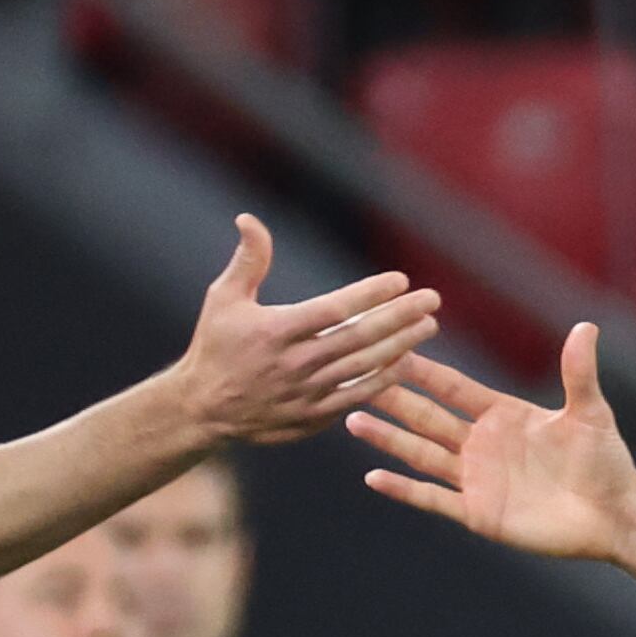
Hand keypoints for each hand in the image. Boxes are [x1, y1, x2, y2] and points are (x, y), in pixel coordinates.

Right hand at [168, 216, 440, 446]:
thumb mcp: (222, 299)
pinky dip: (384, 380)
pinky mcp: (313, 417)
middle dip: (400, 317)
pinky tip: (406, 362)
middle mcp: (295, 364)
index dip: (370, 295)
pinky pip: (357, 397)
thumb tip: (249, 219)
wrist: (203, 410)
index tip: (401, 280)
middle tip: (432, 300)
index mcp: (275, 331)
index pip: (334, 309)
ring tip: (428, 326)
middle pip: (359, 338)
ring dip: (401, 346)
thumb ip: (247, 260)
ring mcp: (306, 394)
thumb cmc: (215, 346)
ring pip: (364, 368)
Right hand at [353, 332, 635, 562]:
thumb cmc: (605, 462)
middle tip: (354, 379)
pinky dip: (403, 489)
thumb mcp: (590, 413)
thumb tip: (586, 326)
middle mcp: (481, 444)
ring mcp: (476, 479)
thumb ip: (578, 372)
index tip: (390, 348)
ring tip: (351, 420)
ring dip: (387, 438)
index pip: (453, 387)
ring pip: (421, 454)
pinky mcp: (477, 512)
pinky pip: (433, 499)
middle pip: (427, 417)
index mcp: (502, 415)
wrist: (612, 515)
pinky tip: (374, 476)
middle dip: (392, 399)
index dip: (423, 370)